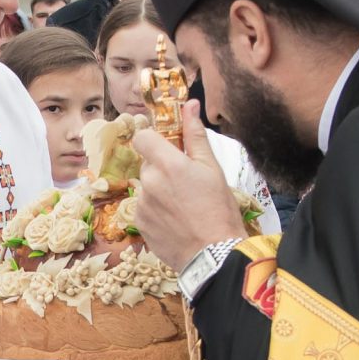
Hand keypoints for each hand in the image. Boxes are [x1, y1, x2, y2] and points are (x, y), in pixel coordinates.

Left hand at [133, 103, 245, 273]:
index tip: (167, 148)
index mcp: (167, 164)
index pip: (142, 137)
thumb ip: (195, 135)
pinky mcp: (138, 224)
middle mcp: (149, 182)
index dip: (153, 140)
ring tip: (183, 206)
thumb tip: (190, 104)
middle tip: (185, 184)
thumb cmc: (219, 210)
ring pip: (146, 186)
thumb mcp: (213, 169)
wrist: (214, 255)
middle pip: (147, 164)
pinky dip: (155, 210)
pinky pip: (144, 207)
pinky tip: (175, 220)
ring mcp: (141, 204)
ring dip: (159, 190)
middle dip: (162, 168)